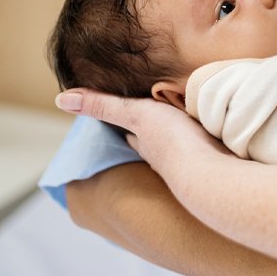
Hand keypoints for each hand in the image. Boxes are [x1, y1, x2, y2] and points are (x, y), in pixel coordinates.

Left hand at [55, 89, 231, 170]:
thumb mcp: (136, 114)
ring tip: (185, 134)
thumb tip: (60, 99)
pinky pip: (207, 155)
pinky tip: (215, 144)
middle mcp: (164, 160)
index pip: (132, 136)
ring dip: (179, 145)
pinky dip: (205, 149)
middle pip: (153, 147)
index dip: (129, 130)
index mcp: (146, 145)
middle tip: (155, 128)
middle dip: (152, 140)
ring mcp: (191, 167)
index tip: (127, 126)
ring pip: (179, 153)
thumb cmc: (173, 143)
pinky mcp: (216, 167)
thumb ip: (103, 106)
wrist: (212, 176)